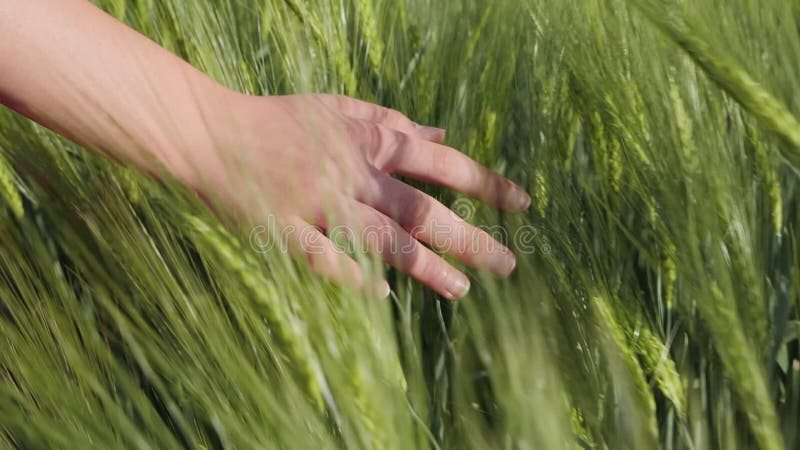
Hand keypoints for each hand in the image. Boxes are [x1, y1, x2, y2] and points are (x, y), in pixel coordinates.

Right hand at [193, 93, 530, 299]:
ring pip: (382, 239)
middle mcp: (352, 174)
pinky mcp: (285, 229)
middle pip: (421, 210)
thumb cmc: (279, 119)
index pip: (441, 164)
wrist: (212, 130)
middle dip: (469, 237)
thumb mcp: (339, 107)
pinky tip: (383, 294)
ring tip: (463, 290)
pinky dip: (353, 275)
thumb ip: (391, 119)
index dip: (485, 183)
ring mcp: (319, 205)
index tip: (523, 204)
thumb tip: (443, 134)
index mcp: (368, 143)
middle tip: (508, 266)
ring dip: (425, 266)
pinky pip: (324, 258)